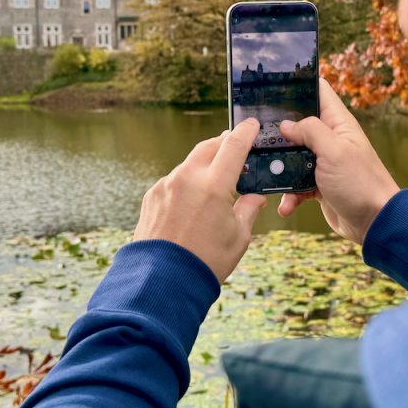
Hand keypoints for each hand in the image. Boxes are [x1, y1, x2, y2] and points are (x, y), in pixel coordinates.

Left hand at [133, 119, 266, 282]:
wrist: (162, 281)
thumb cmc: (206, 262)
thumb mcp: (238, 237)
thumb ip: (248, 209)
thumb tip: (255, 197)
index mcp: (213, 185)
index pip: (233, 146)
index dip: (245, 133)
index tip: (252, 125)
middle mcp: (187, 178)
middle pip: (209, 146)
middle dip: (224, 144)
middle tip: (236, 148)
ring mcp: (166, 185)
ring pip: (190, 163)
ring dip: (205, 164)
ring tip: (216, 179)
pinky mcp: (152, 196)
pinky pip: (174, 180)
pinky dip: (187, 182)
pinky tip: (194, 200)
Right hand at [277, 79, 399, 244]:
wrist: (375, 223)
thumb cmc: (360, 182)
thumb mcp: (334, 150)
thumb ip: (309, 131)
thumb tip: (285, 124)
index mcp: (338, 123)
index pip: (319, 91)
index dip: (299, 84)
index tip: (272, 83)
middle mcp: (329, 139)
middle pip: (298, 124)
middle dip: (278, 129)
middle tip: (254, 131)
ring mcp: (323, 162)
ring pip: (292, 155)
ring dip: (280, 166)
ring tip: (268, 174)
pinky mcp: (318, 184)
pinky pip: (296, 183)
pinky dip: (289, 193)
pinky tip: (286, 205)